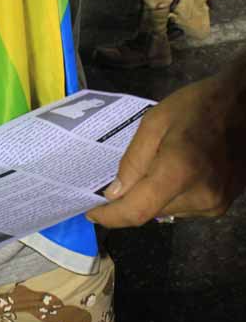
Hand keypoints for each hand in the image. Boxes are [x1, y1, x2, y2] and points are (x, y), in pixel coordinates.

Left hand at [86, 73, 245, 227]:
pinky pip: (185, 207)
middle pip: (151, 211)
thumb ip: (132, 161)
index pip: (137, 210)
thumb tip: (114, 194)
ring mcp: (216, 203)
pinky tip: (176, 170)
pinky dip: (173, 194)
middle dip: (130, 199)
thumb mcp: (154, 122)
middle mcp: (201, 195)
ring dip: (153, 196)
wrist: (244, 105)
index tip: (91, 212)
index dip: (111, 216)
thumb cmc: (197, 105)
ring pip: (167, 211)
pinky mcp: (224, 204)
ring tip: (156, 165)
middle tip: (118, 180)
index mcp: (180, 171)